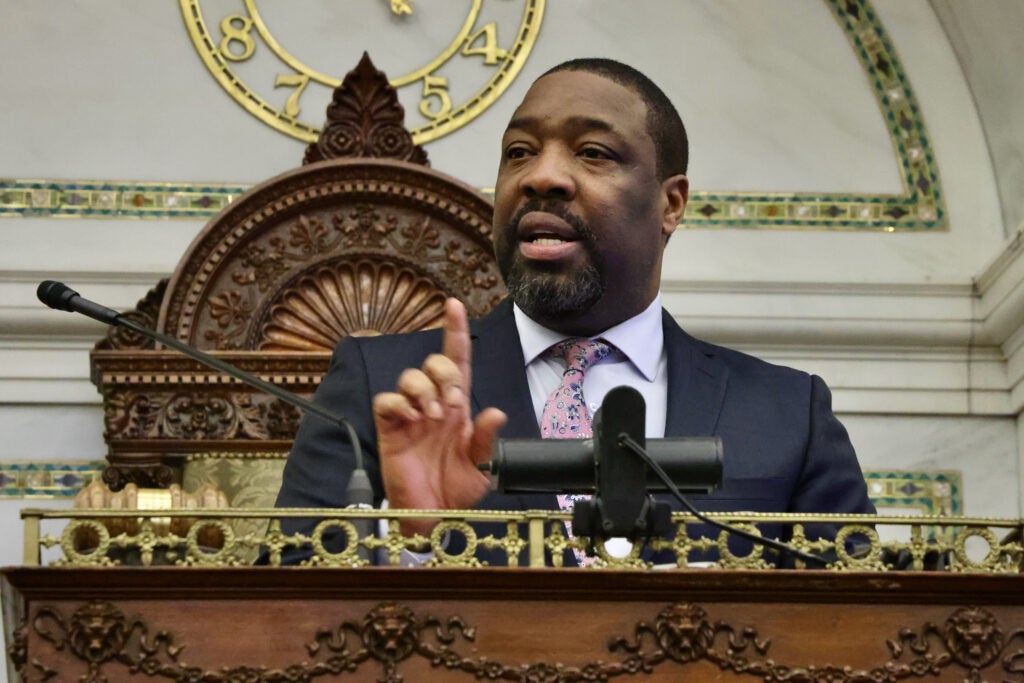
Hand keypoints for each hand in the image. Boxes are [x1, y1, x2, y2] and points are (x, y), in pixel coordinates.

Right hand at [372, 298, 506, 534]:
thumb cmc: (456, 488)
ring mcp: (410, 414)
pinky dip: (400, 404)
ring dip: (424, 390)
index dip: (455, 332)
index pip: (458, 360)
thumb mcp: (481, 466)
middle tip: (453, 404)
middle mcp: (434, 404)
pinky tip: (412, 420)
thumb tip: (495, 412)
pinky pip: (387, 401)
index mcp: (458, 407)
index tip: (453, 306)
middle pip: (434, 363)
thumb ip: (487, 439)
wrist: (433, 515)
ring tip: (432, 416)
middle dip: (446, 374)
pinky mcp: (390, 427)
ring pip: (410, 376)